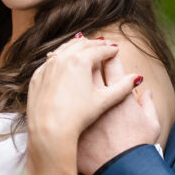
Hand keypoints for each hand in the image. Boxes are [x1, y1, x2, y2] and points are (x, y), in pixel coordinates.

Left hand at [26, 36, 141, 170]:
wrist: (50, 130)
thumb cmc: (78, 117)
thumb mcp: (104, 101)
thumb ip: (122, 87)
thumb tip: (136, 78)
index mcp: (80, 61)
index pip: (100, 50)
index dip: (110, 49)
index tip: (116, 49)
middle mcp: (62, 59)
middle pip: (82, 45)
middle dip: (95, 44)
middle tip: (104, 44)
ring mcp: (47, 67)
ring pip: (63, 49)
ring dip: (77, 46)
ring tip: (86, 46)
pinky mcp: (37, 77)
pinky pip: (50, 61)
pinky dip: (60, 57)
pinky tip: (65, 61)